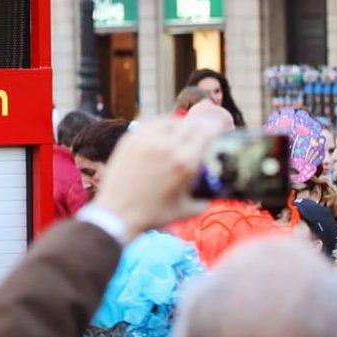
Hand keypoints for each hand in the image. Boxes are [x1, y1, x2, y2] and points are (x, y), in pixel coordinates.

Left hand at [95, 115, 222, 235]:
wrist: (118, 215)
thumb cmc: (153, 215)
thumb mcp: (187, 210)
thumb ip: (206, 199)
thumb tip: (216, 192)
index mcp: (185, 163)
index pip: (206, 133)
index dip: (215, 130)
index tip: (218, 131)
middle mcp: (167, 146)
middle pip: (190, 126)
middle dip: (199, 129)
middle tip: (201, 133)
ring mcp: (147, 141)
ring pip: (170, 121)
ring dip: (180, 125)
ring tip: (181, 132)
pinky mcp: (131, 139)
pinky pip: (151, 124)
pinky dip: (161, 126)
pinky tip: (163, 132)